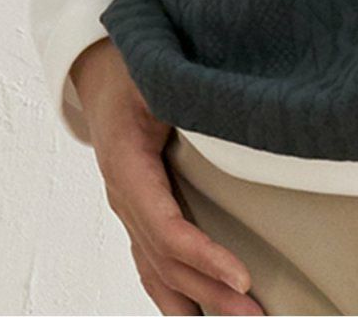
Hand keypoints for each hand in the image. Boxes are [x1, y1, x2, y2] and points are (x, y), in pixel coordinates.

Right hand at [72, 38, 265, 315]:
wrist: (101, 68)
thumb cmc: (132, 66)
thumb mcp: (155, 72)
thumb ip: (185, 93)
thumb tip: (228, 109)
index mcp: (127, 166)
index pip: (166, 228)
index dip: (203, 256)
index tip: (242, 276)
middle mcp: (124, 196)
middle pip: (167, 260)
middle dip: (211, 291)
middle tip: (256, 314)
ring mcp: (128, 208)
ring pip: (159, 269)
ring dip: (198, 300)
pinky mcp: (138, 210)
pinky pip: (151, 262)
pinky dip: (173, 293)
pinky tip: (195, 313)